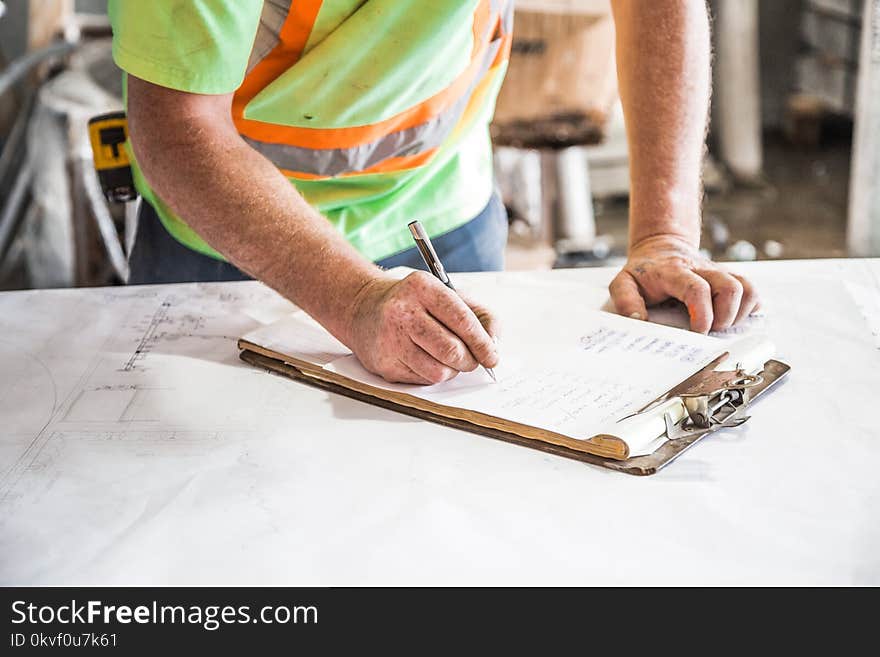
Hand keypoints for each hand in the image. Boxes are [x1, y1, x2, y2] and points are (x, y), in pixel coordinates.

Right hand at [347, 271, 499, 383]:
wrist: (364, 308)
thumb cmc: (415, 303)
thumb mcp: (449, 295)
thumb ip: (480, 316)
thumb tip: (494, 345)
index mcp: (422, 287)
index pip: (462, 320)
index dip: (483, 343)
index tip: (492, 356)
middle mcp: (402, 311)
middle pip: (451, 350)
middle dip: (470, 361)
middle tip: (472, 360)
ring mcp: (390, 339)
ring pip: (438, 372)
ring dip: (452, 370)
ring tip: (448, 358)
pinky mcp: (384, 363)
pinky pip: (422, 380)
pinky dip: (432, 374)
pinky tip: (425, 359)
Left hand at [609, 235, 759, 332]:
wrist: (660, 248)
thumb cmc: (644, 272)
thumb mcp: (623, 283)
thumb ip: (626, 301)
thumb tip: (638, 321)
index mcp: (674, 272)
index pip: (697, 289)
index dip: (703, 313)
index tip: (699, 331)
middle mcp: (702, 269)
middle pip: (730, 287)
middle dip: (725, 317)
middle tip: (710, 331)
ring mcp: (719, 273)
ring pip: (747, 288)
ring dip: (740, 313)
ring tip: (722, 325)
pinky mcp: (730, 278)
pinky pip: (752, 291)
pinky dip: (749, 308)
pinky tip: (733, 318)